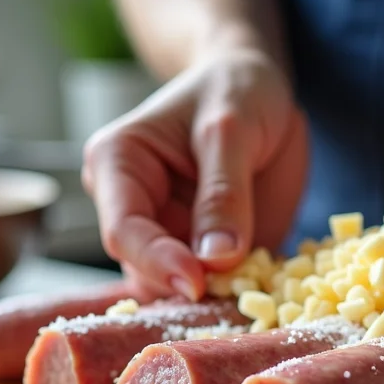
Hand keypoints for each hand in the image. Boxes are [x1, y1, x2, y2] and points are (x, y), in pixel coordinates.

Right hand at [81, 48, 308, 300]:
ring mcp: (170, 235)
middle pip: (144, 270)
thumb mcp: (232, 128)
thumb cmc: (235, 89)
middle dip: (186, 287)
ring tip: (252, 294)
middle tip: (233, 295)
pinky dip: (237, 294)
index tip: (199, 280)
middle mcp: (135, 208)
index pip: (124, 231)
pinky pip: (215, 287)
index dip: (158, 262)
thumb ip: (224, 191)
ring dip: (213, 297)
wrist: (258, 86)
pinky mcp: (205, 252)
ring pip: (177, 288)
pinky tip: (265, 291)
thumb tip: (217, 258)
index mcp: (117, 166)